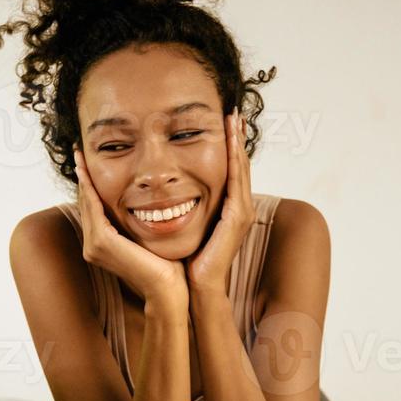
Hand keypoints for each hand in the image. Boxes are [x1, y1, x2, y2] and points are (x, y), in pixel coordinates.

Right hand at [73, 148, 185, 305]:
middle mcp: (92, 246)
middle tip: (79, 153)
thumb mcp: (148, 239)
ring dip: (84, 178)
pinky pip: (94, 208)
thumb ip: (140, 224)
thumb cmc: (166, 267)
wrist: (169, 289)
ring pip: (87, 203)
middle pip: (86, 203)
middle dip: (83, 177)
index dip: (90, 185)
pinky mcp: (103, 242)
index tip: (88, 164)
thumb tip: (149, 205)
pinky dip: (91, 188)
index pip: (94, 209)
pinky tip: (90, 172)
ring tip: (81, 158)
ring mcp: (94, 246)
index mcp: (102, 246)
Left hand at [186, 110, 253, 297]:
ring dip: (238, 143)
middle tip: (233, 112)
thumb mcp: (181, 225)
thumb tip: (159, 192)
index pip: (228, 170)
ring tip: (235, 119)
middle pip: (238, 164)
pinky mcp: (237, 219)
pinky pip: (237, 183)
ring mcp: (241, 213)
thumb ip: (178, 207)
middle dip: (236, 138)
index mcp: (226, 208)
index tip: (222, 122)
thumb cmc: (185, 260)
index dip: (227, 146)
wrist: (193, 287)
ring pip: (241, 169)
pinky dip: (235, 162)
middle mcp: (238, 207)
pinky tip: (232, 144)